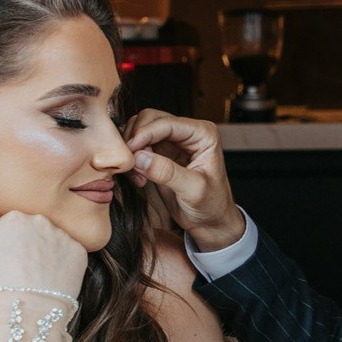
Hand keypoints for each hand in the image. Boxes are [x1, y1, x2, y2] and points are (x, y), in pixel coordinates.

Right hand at [0, 209, 87, 307]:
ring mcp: (63, 236)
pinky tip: (51, 281)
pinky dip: (62, 265)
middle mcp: (40, 221)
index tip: (3, 263)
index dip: (2, 246)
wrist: (28, 314)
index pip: (6, 227)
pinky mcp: (79, 253)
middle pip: (30, 231)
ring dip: (44, 254)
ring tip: (36, 278)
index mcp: (13, 219)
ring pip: (51, 242)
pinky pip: (68, 255)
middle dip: (25, 246)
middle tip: (19, 272)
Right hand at [124, 109, 245, 251]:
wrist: (210, 222)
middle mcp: (187, 133)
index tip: (130, 149)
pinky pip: (138, 147)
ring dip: (132, 149)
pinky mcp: (160, 153)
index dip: (145, 133)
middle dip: (136, 138)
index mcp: (203, 134)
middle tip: (131, 163)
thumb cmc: (211, 205)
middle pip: (150, 119)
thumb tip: (140, 157)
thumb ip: (168, 172)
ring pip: (140, 131)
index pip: (168, 122)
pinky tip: (138, 178)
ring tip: (136, 174)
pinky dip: (132, 160)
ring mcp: (172, 141)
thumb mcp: (193, 190)